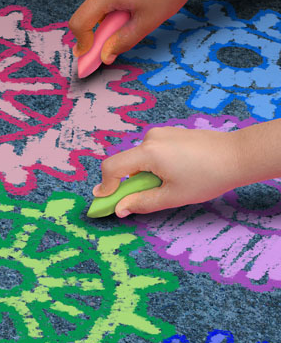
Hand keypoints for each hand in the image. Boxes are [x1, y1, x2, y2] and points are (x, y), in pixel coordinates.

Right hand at [69, 0, 204, 62]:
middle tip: (130, 23)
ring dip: (115, 10)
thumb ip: (123, 41)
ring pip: (101, 2)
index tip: (87, 54)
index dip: (82, 42)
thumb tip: (105, 56)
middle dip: (107, 24)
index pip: (79, 23)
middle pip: (92, 13)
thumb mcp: (148, 20)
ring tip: (141, 4)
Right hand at [94, 126, 240, 216]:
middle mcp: (150, 138)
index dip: (105, 186)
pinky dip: (153, 165)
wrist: (238, 155)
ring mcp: (161, 133)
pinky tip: (175, 173)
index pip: (112, 168)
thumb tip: (120, 209)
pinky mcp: (170, 133)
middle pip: (126, 163)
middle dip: (128, 182)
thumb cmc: (208, 177)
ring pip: (139, 158)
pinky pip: (151, 151)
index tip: (104, 200)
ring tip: (167, 185)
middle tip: (140, 199)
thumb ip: (141, 203)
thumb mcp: (172, 196)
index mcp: (149, 153)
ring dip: (143, 174)